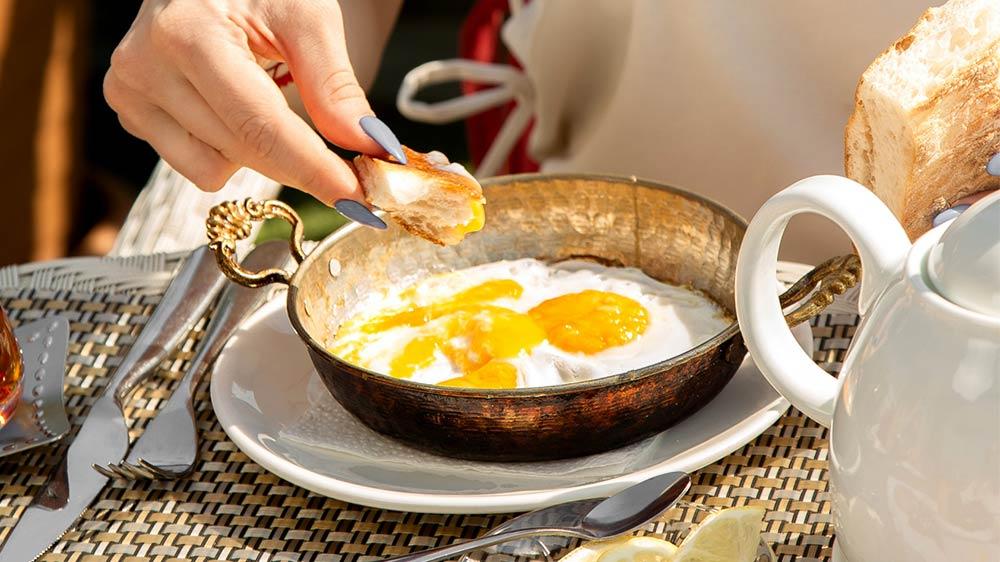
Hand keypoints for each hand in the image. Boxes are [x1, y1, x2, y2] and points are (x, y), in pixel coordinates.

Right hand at [105, 0, 382, 202]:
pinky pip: (196, 165)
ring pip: (216, 170)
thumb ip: (335, 85)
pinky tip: (234, 108)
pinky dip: (228, 150)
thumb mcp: (308, 16)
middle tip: (356, 175)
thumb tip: (370, 147)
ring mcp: (129, 91)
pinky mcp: (129, 111)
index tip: (360, 199)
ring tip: (268, 97)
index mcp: (188, 33)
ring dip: (261, 153)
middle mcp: (144, 65)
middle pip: (244, 152)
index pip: (261, 126)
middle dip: (304, 167)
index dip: (314, 169)